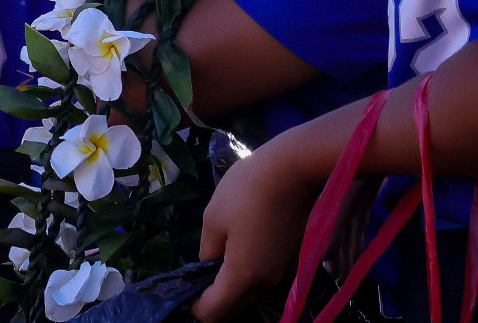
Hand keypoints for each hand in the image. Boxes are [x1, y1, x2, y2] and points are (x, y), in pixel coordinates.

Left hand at [191, 140, 318, 321]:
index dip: (195, 307)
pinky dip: (250, 274)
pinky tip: (239, 249)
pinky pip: (265, 277)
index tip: (184, 291)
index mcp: (242, 276)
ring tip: (215, 262)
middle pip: (235, 307)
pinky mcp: (292, 258)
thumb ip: (208, 250)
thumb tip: (208, 266)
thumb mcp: (213, 218)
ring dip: (232, 287)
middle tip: (196, 279)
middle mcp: (266, 282)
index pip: (213, 312)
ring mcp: (283, 271)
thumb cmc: (246, 190)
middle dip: (213, 300)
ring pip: (251, 293)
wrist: (293, 169)